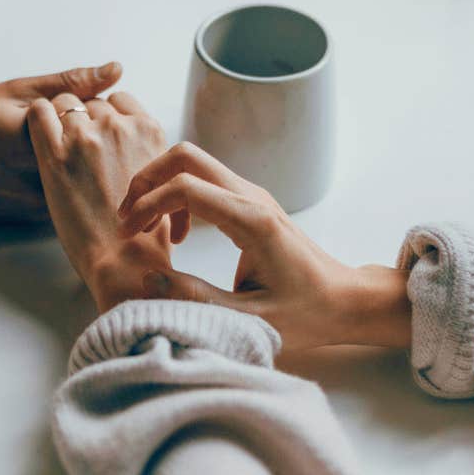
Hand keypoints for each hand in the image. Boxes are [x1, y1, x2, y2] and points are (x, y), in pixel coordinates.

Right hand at [0, 61, 122, 218]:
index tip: (84, 103)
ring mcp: (43, 204)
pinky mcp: (38, 218)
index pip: (103, 123)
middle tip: (75, 123)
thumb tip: (115, 69)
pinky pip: (73, 197)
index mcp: (42, 141)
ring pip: (89, 180)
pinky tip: (58, 167)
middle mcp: (46, 179)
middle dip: (100, 138)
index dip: (101, 110)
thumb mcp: (15, 91)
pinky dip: (75, 182)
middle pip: (101, 156)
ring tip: (55, 147)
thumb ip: (69, 83)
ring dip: (90, 163)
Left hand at [27, 92, 170, 311]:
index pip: (120, 100)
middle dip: (83, 120)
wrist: (124, 260)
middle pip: (91, 102)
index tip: (99, 134)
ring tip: (58, 149)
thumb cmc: (144, 232)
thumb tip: (132, 145)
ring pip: (64, 103)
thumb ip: (146, 152)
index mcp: (149, 131)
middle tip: (77, 150)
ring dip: (59, 120)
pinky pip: (39, 112)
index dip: (106, 115)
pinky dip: (37, 118)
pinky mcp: (55, 154)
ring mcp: (86, 137)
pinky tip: (39, 138)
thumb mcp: (161, 180)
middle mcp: (119, 127)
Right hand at [117, 142, 410, 350]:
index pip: (185, 187)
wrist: (345, 300)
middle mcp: (252, 197)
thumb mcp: (248, 318)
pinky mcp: (251, 202)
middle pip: (186, 156)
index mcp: (252, 221)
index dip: (147, 204)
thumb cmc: (307, 313)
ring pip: (194, 163)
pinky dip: (178, 196)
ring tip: (147, 229)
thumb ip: (196, 299)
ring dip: (161, 187)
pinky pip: (205, 181)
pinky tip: (177, 235)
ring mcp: (253, 195)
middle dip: (147, 180)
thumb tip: (147, 280)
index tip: (128, 234)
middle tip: (129, 220)